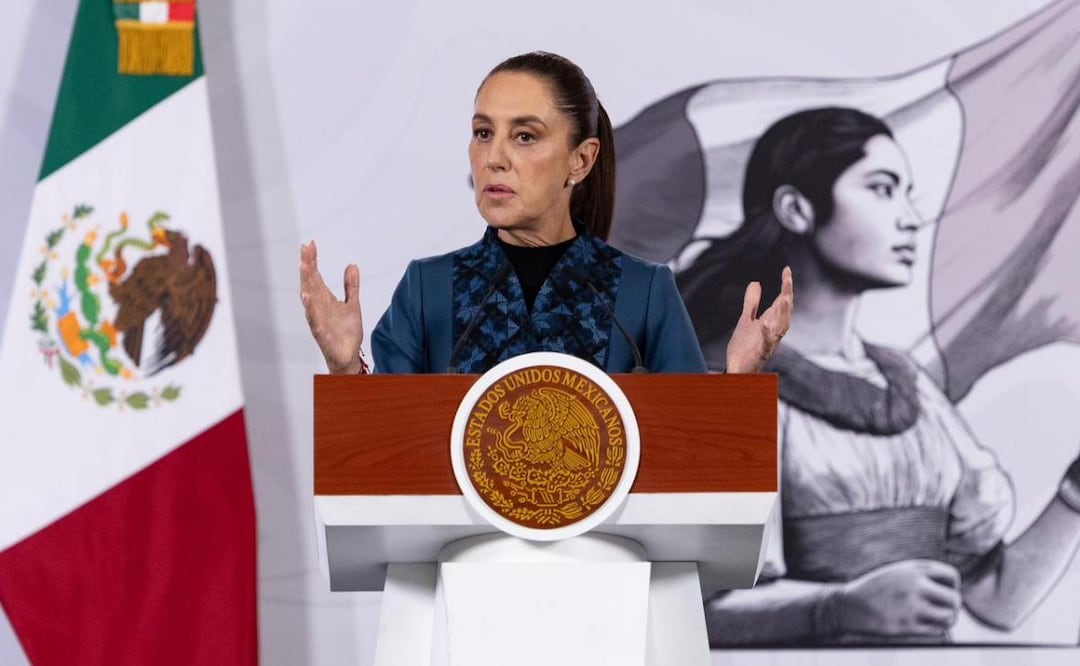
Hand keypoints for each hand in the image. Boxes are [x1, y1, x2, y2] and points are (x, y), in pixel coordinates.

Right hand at [299, 241, 364, 373]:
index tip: (310, 244)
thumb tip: (352, 265)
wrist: (349, 356)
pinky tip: (307, 297)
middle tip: (305, 249)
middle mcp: (317, 306)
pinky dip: (310, 308)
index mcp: (324, 299)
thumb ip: (351, 285)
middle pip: (310, 283)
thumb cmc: (346, 332)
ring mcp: (318, 319)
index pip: (316, 276)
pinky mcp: (321, 333)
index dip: (312, 260)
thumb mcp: (353, 303)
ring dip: (306, 282)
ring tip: (304, 266)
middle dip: (307, 266)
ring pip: (309, 298)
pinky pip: (314, 319)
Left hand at [725, 266, 792, 372]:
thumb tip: (756, 282)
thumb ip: (752, 303)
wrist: (736, 371)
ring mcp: (768, 343)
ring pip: (781, 327)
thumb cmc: (744, 348)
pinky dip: (766, 334)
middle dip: (787, 295)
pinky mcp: (760, 355)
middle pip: (785, 312)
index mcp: (771, 322)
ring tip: (783, 297)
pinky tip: (764, 323)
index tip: (787, 269)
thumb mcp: (745, 319)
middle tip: (788, 278)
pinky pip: (766, 344)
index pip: (781, 301)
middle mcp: (774, 332)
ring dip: (782, 312)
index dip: (785, 286)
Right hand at [834, 559, 960, 637]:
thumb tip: (953, 588)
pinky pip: (937, 630)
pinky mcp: (906, 625)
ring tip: (939, 620)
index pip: (952, 576)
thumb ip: (922, 575)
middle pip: (954, 599)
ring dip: (947, 620)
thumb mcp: (898, 572)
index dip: (953, 587)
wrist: (849, 605)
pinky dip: (936, 630)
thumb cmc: (876, 589)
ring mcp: (911, 606)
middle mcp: (914, 585)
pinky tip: (926, 626)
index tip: (944, 593)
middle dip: (953, 607)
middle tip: (944, 610)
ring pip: (949, 617)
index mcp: (913, 569)